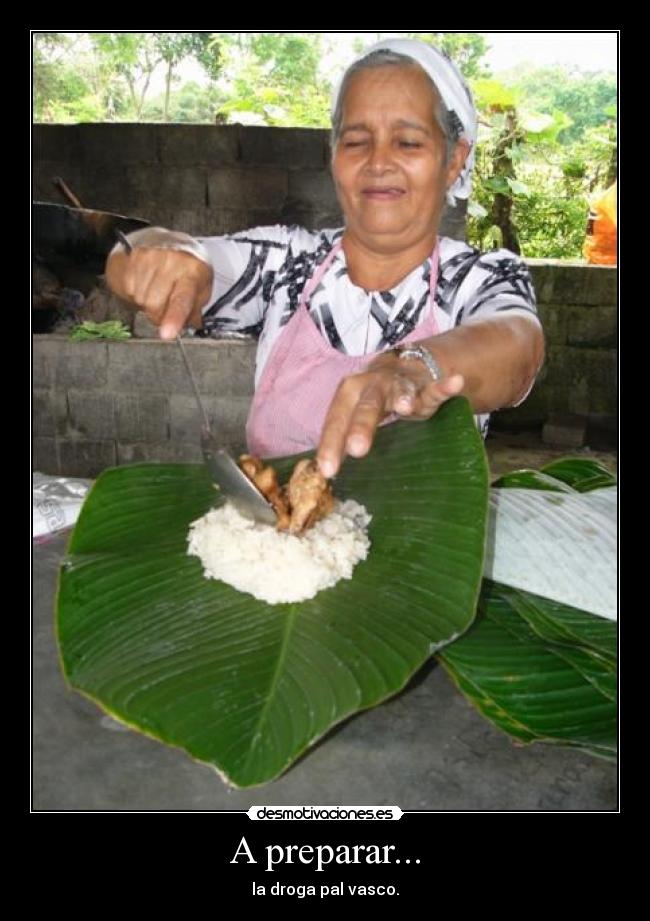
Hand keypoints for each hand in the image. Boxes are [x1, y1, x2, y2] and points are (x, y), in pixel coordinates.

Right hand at [105, 247, 212, 339]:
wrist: (169, 239)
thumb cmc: (188, 266)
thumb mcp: (201, 287)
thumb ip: (195, 309)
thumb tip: (189, 326)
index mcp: (193, 270)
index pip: (181, 300)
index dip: (173, 319)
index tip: (167, 333)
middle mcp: (172, 260)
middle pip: (155, 305)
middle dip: (159, 316)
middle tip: (166, 310)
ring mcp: (151, 257)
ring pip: (141, 299)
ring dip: (148, 304)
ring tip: (158, 292)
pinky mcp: (134, 257)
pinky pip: (130, 289)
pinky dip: (138, 293)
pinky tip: (148, 284)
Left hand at [316, 351, 463, 477]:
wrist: (405, 365)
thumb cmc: (374, 400)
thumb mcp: (356, 415)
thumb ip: (343, 438)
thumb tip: (322, 475)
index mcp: (350, 395)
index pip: (337, 420)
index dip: (331, 444)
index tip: (328, 471)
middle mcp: (372, 385)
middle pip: (366, 406)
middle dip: (361, 426)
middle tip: (357, 450)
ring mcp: (401, 383)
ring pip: (400, 392)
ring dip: (403, 397)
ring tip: (407, 407)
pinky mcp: (427, 384)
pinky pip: (436, 386)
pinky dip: (445, 385)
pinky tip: (455, 381)